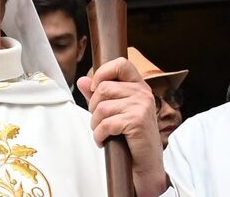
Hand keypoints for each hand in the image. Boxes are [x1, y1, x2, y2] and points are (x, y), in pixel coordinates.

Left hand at [78, 57, 167, 196]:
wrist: (146, 164)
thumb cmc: (131, 138)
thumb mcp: (115, 112)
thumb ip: (99, 96)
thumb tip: (82, 81)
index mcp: (139, 86)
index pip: (121, 64)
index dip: (102, 72)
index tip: (95, 88)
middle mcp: (143, 93)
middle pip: (103, 88)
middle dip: (94, 107)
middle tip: (99, 121)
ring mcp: (141, 106)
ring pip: (102, 107)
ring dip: (95, 124)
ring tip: (102, 133)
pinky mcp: (137, 121)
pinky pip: (106, 123)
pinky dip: (99, 135)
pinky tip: (105, 141)